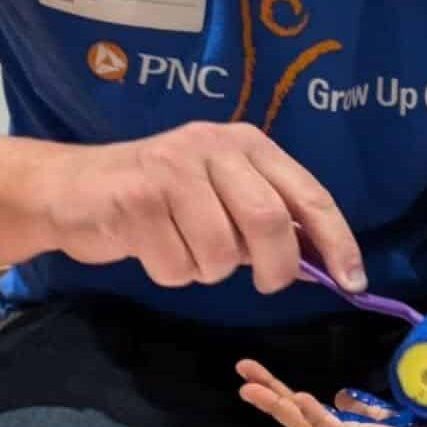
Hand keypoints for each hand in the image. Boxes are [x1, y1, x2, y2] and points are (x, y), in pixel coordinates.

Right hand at [35, 121, 362, 292]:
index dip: (337, 241)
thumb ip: (269, 218)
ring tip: (188, 250)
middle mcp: (214, 147)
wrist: (72, 188)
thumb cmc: (164, 198)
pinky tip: (155, 249)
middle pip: (269, 221)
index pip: (309, 195)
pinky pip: (176, 264)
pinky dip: (172, 272)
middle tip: (266, 283)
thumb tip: (324, 263)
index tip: (355, 281)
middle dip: (276, 267)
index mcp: (249, 144)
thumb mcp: (223, 193)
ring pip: (221, 252)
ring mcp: (173, 170)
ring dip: (210, 270)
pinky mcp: (136, 200)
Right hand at [236, 359, 426, 426]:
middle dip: (269, 398)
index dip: (279, 394)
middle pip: (299, 421)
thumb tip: (339, 395)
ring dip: (281, 407)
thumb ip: (368, 409)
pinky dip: (317, 417)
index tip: (254, 372)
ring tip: (254, 388)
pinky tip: (300, 400)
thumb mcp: (397, 415)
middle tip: (241, 374)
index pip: (308, 413)